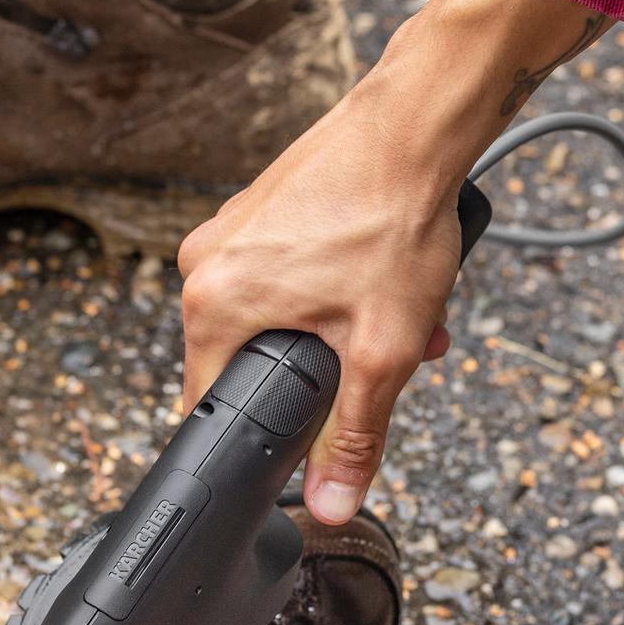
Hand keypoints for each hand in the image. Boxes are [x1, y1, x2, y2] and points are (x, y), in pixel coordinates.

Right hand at [176, 94, 464, 524]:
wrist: (416, 122)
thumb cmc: (392, 217)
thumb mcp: (382, 349)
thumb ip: (355, 435)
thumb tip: (331, 501)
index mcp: (213, 302)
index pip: (212, 405)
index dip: (264, 433)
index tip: (305, 435)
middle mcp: (207, 261)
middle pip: (254, 358)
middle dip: (327, 371)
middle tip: (383, 357)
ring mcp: (233, 228)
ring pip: (282, 312)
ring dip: (344, 326)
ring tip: (405, 313)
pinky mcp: (264, 206)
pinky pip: (290, 269)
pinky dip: (338, 284)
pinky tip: (388, 275)